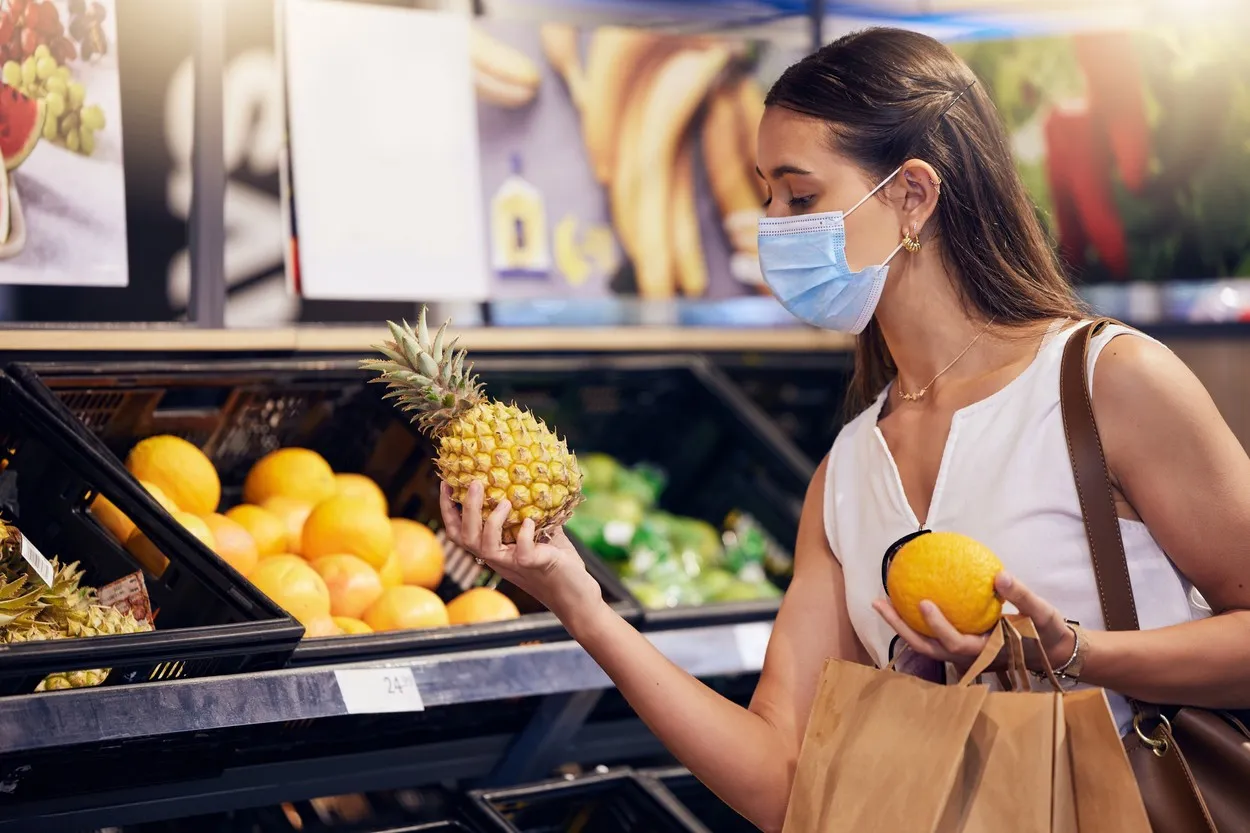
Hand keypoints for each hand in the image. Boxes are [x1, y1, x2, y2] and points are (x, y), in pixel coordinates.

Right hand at [440, 481, 602, 624]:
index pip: (460, 532)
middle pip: (465, 538)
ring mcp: (514, 565)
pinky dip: (524, 534)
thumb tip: (534, 483)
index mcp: (496, 551)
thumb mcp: (543, 535)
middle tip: (475, 484)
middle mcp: (499, 560)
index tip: (446, 484)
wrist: (578, 597)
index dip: (449, 510)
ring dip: (491, 521)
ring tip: (504, 501)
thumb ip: (534, 514)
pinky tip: (531, 521)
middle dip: (465, 509)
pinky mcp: (534, 567)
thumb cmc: (560, 566)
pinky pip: (522, 552)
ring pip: (485, 547)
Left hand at [872, 572, 1075, 673]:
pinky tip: (906, 597)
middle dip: (901, 628)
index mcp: (986, 651)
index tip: (924, 602)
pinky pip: (932, 635)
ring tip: (882, 601)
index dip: (938, 626)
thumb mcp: (1042, 613)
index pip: (956, 643)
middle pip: (927, 646)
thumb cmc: (1046, 632)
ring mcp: (961, 653)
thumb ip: (1022, 596)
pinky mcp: (960, 646)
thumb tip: (1000, 575)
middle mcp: (968, 656)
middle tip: (879, 602)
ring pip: (925, 644)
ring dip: (902, 625)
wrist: (1052, 651)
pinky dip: (916, 620)